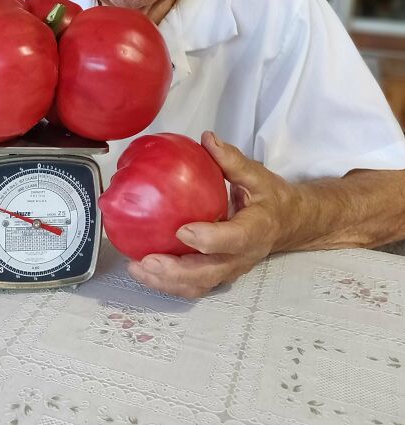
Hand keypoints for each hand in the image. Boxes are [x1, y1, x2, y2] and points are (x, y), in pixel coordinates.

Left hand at [128, 131, 287, 298]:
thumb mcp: (257, 176)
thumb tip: (207, 138)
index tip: (182, 230)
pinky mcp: (217, 274)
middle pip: (210, 273)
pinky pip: (192, 285)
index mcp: (256, 230)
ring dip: (166, 282)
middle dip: (176, 271)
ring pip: (198, 285)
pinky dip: (167, 283)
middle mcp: (242, 256)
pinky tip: (143, 270)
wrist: (286, 224)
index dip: (209, 239)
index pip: (234, 239)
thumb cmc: (270, 198)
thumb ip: (232, 160)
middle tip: (147, 260)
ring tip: (137, 268)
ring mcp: (229, 269)